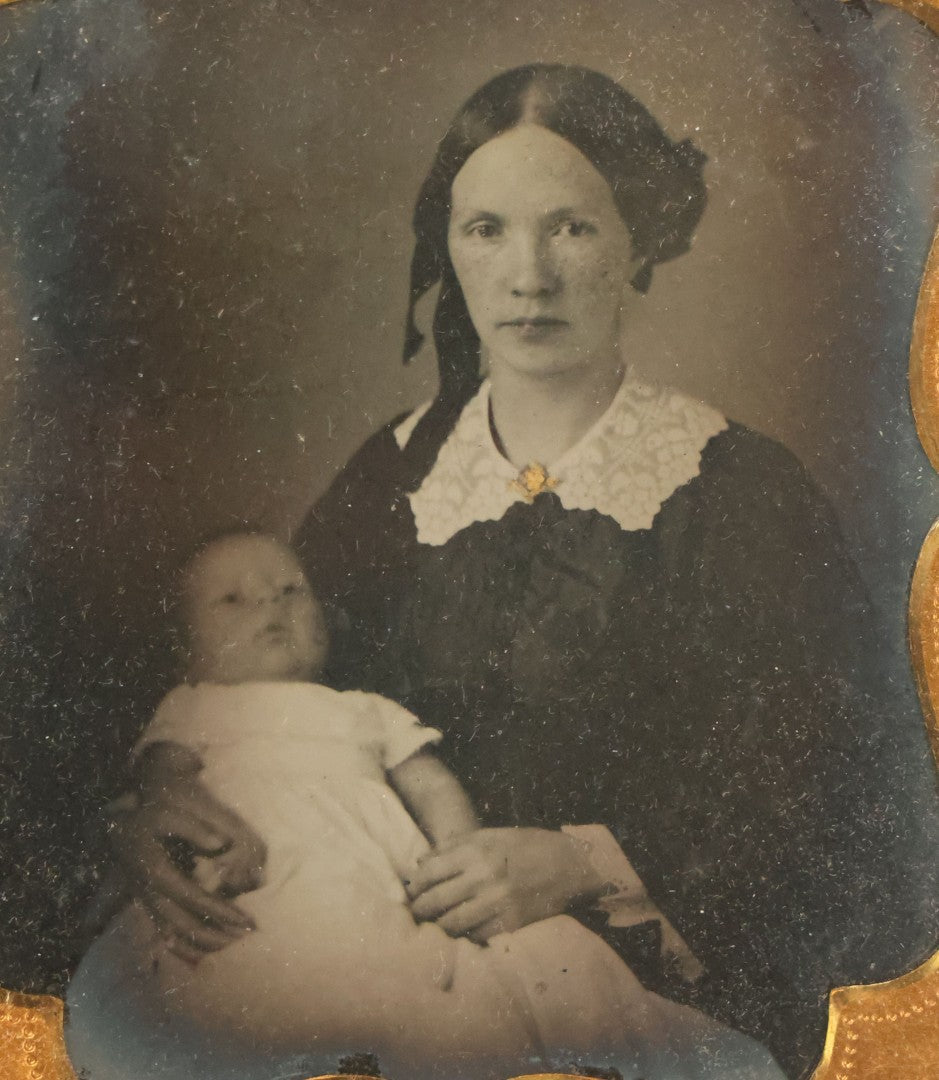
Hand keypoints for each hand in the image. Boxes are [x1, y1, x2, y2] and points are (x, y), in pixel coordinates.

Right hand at [109, 767, 265, 963]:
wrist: (118, 825)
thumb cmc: (149, 816)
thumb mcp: (169, 815)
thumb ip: (194, 829)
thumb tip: (221, 844)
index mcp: (157, 873)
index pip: (196, 899)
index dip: (222, 911)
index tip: (245, 919)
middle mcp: (149, 893)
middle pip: (184, 924)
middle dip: (216, 934)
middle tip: (244, 936)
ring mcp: (145, 902)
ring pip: (172, 934)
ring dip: (200, 944)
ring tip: (230, 946)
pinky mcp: (146, 904)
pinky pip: (162, 933)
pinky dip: (181, 947)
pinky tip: (200, 955)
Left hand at [405, 827, 603, 941]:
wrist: (570, 865)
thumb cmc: (526, 846)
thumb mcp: (490, 835)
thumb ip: (453, 846)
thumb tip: (420, 864)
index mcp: (475, 851)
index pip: (428, 873)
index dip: (413, 886)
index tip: (409, 891)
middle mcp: (482, 877)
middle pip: (434, 901)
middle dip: (419, 910)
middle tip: (415, 914)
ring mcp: (496, 903)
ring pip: (451, 924)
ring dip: (437, 927)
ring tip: (432, 926)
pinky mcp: (510, 924)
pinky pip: (475, 936)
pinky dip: (463, 937)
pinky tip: (459, 934)